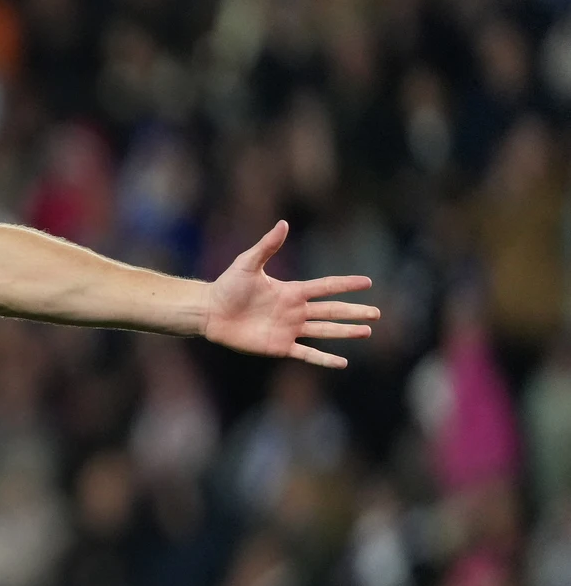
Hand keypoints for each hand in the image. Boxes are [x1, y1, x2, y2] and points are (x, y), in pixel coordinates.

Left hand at [203, 220, 379, 367]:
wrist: (210, 312)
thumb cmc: (227, 286)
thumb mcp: (248, 263)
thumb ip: (267, 246)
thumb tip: (283, 223)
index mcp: (292, 291)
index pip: (326, 287)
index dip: (346, 285)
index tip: (368, 282)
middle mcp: (295, 311)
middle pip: (332, 311)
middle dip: (354, 312)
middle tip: (377, 313)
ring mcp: (289, 330)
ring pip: (325, 332)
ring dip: (346, 332)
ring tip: (367, 331)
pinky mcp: (280, 347)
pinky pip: (307, 354)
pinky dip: (325, 359)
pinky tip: (342, 362)